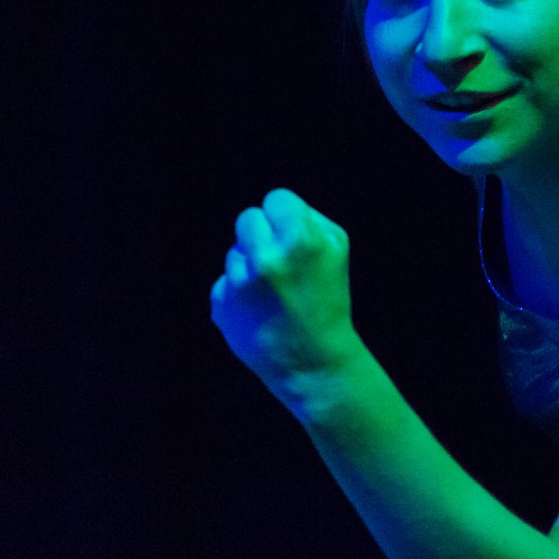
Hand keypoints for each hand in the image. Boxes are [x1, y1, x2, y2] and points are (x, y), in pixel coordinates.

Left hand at [210, 188, 365, 412]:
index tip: (291, 232)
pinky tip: (258, 310)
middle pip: (248, 218)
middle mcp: (266, 259)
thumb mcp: (337, 250)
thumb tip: (277, 209)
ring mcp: (240, 284)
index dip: (285, 214)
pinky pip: (223, 282)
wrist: (313, 361)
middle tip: (279, 258)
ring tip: (272, 292)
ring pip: (234, 252)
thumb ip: (310, 218)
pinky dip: (237, 294)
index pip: (276, 198)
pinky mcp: (221, 306)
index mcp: (300, 241)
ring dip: (249, 265)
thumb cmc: (328, 300)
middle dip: (262, 235)